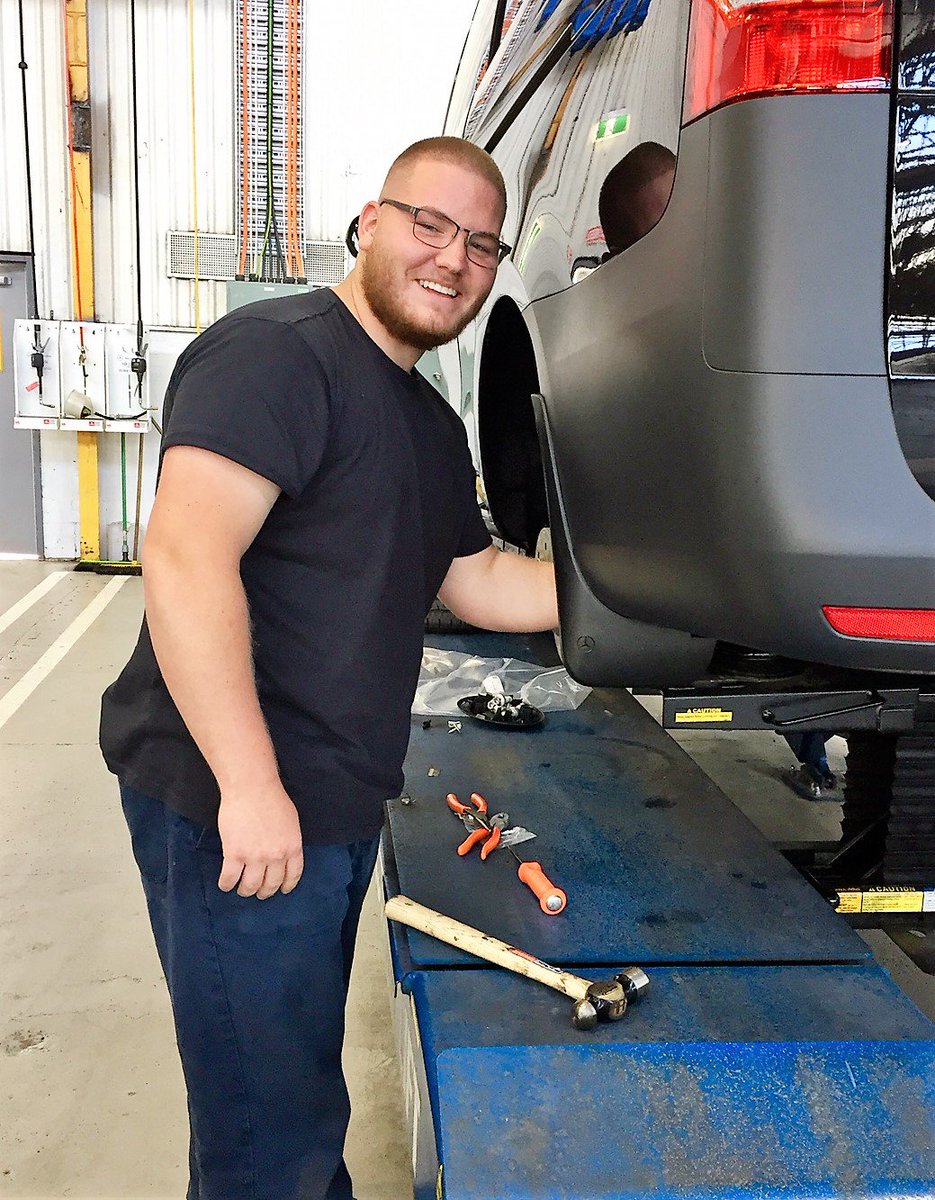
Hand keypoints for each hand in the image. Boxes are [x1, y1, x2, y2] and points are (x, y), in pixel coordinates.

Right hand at [216, 781, 304, 898]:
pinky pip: (229, 878)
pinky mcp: (234, 854)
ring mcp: (255, 857)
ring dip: (246, 891)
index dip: (286, 886)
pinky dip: (226, 885)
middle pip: (271, 884)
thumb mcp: (291, 821)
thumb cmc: (272, 798)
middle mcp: (276, 857)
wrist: (252, 787)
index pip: (292, 876)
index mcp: (293, 847)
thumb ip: (289, 840)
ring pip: (250, 886)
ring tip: (242, 890)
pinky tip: (225, 884)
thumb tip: (284, 853)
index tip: (282, 890)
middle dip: (265, 892)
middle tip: (259, 892)